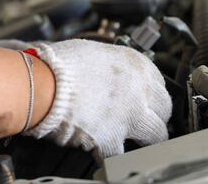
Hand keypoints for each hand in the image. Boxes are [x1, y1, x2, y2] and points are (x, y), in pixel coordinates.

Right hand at [24, 39, 171, 162]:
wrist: (42, 84)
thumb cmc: (58, 64)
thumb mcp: (92, 52)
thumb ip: (109, 64)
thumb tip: (107, 72)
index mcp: (135, 65)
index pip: (160, 84)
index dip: (151, 94)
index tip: (146, 99)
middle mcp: (139, 91)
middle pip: (165, 110)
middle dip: (155, 117)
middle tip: (143, 121)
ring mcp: (129, 117)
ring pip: (157, 136)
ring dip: (146, 139)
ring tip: (134, 141)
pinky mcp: (113, 140)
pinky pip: (123, 155)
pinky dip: (113, 155)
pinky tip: (105, 152)